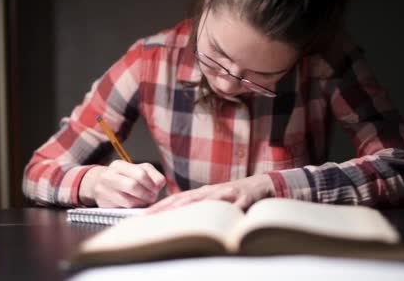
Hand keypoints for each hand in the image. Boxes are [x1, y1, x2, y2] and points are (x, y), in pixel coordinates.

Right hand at [79, 160, 165, 207]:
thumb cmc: (123, 177)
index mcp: (119, 165)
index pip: (141, 173)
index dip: (152, 184)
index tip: (156, 189)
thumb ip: (151, 175)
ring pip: (129, 201)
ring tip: (145, 202)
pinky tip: (137, 205)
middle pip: (133, 185)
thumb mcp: (137, 170)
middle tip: (152, 198)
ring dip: (142, 203)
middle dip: (147, 194)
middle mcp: (109, 176)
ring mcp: (104, 190)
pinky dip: (134, 208)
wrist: (97, 184)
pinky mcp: (103, 204)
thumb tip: (159, 184)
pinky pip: (124, 209)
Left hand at [145, 174, 273, 213]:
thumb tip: (176, 216)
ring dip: (191, 207)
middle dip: (167, 207)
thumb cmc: (233, 194)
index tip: (144, 214)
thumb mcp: (212, 199)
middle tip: (150, 216)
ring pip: (207, 201)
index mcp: (202, 193)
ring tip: (175, 215)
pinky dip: (229, 211)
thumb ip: (197, 206)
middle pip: (186, 199)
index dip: (160, 206)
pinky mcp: (244, 198)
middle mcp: (211, 192)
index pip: (177, 199)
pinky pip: (236, 206)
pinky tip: (221, 217)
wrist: (259, 184)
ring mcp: (227, 194)